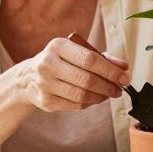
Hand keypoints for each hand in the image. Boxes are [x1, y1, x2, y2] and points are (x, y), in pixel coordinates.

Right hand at [14, 37, 130, 111]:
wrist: (28, 77)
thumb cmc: (59, 62)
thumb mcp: (75, 52)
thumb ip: (101, 57)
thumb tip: (123, 67)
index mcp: (58, 46)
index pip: (90, 59)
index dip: (110, 70)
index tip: (124, 77)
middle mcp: (48, 64)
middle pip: (87, 79)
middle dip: (108, 86)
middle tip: (119, 89)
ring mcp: (45, 84)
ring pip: (82, 95)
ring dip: (101, 96)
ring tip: (108, 94)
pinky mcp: (46, 101)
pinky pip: (75, 105)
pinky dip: (90, 103)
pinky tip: (95, 98)